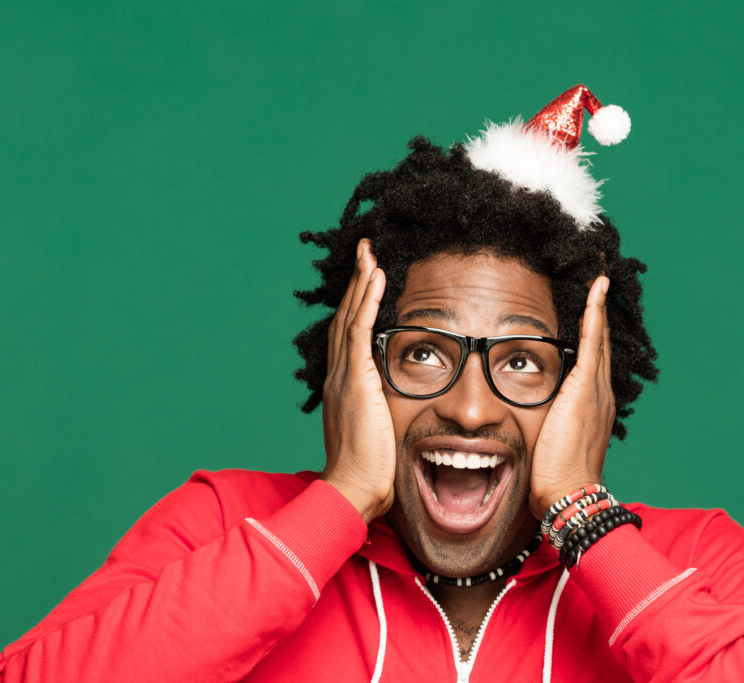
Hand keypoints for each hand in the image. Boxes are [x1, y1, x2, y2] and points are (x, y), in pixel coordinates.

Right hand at [320, 239, 396, 522]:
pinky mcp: (356, 379)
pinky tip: (375, 275)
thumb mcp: (380, 435)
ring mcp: (345, 375)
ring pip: (350, 316)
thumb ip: (388, 416)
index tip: (366, 282)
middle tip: (364, 253)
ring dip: (360, 281)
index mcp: (345, 388)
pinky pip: (360, 329)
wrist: (353, 491)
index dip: (357, 306)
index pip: (350, 336)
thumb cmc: (370, 474)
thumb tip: (404, 412)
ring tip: (369, 253)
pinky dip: (366, 299)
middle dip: (355, 284)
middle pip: (346, 317)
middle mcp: (339, 376)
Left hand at [529, 276, 615, 518]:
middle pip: (601, 344)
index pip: (591, 362)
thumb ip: (539, 429)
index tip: (589, 311)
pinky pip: (593, 341)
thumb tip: (515, 424)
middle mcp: (599, 394)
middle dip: (599, 313)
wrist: (568, 495)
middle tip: (600, 281)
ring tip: (600, 277)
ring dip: (598, 305)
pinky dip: (595, 313)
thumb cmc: (554, 481)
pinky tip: (597, 288)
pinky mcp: (585, 388)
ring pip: (599, 337)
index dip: (591, 335)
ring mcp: (595, 389)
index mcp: (590, 408)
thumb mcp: (547, 446)